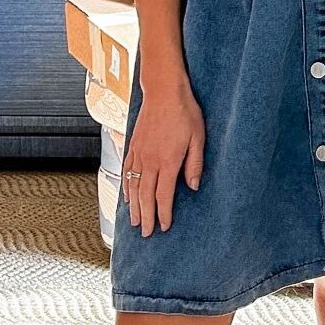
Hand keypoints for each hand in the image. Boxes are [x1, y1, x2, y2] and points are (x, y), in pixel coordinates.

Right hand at [123, 78, 205, 235]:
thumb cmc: (184, 112)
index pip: (163, 195)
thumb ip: (194, 164)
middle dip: (146, 217)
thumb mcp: (198, 138)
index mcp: (167, 161)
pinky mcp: (132, 145)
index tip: (164, 227)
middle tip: (146, 233)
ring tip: (135, 221)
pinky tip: (127, 196)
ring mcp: (138, 153)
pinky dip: (126, 187)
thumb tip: (193, 187)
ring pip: (133, 186)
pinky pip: (127, 171)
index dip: (163, 213)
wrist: (164, 90)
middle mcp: (149, 160)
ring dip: (134, 206)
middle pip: (145, 196)